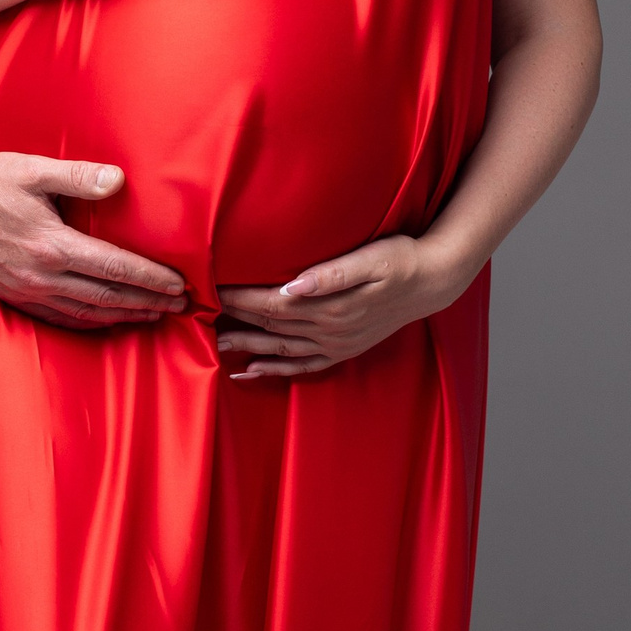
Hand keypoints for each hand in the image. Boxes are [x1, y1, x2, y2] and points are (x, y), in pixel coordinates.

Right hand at [0, 151, 187, 328]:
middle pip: (107, 297)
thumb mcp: (33, 170)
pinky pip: (61, 317)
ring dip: (124, 316)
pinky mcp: (14, 296)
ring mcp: (27, 291)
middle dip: (148, 303)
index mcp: (52, 246)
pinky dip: (91, 322)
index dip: (150, 279)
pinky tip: (107, 319)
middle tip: (181, 306)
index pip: (114, 268)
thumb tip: (118, 180)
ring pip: (87, 313)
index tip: (178, 285)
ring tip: (154, 315)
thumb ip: (78, 176)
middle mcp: (42, 276)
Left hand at [216, 235, 465, 378]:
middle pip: (269, 326)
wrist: (433, 282)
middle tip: (198, 314)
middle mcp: (329, 330)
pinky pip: (302, 366)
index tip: (211, 289)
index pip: (271, 303)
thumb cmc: (400, 260)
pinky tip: (251, 371)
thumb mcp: (371, 258)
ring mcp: (335, 344)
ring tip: (212, 343)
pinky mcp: (342, 350)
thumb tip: (294, 283)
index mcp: (330, 305)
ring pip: (280, 348)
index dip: (239, 298)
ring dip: (246, 347)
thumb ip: (331, 273)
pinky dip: (275, 370)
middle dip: (233, 320)